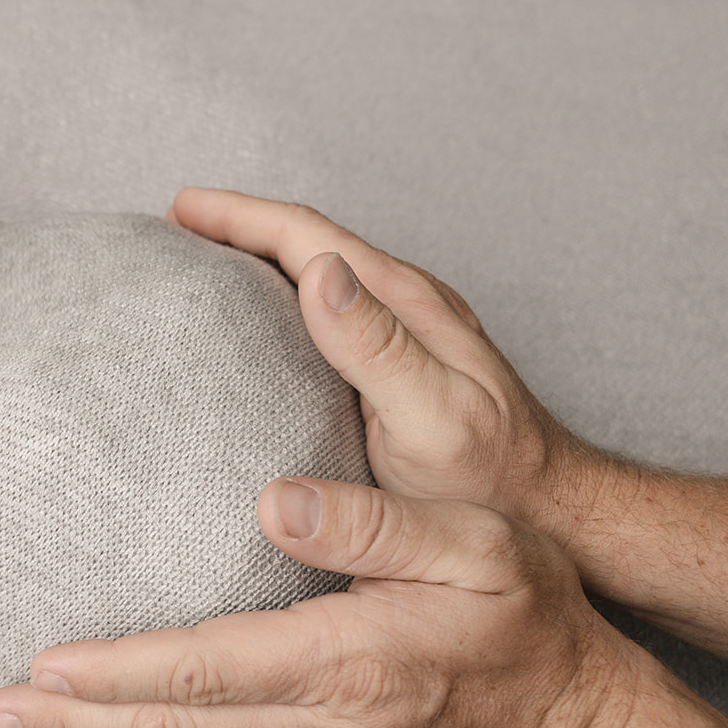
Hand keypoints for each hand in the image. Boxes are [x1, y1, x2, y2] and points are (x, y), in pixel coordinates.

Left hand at [0, 476, 637, 727]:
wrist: (574, 720)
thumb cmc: (526, 616)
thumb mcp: (474, 541)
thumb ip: (370, 522)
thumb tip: (272, 500)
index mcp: (346, 659)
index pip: (204, 667)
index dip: (116, 669)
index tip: (41, 665)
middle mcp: (320, 724)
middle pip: (172, 726)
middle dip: (72, 719)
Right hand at [167, 189, 598, 548]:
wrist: (552, 517)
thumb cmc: (491, 481)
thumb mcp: (433, 418)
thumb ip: (380, 347)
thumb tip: (320, 273)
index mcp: (405, 303)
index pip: (308, 235)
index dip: (238, 217)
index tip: (180, 211)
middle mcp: (406, 305)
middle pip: (309, 243)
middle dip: (238, 228)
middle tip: (175, 229)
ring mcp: (407, 332)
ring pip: (319, 274)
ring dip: (258, 260)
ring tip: (206, 265)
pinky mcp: (401, 365)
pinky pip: (330, 313)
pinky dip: (282, 300)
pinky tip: (261, 328)